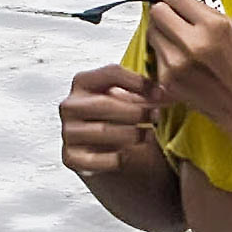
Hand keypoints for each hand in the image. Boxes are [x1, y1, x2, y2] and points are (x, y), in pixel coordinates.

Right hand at [58, 64, 167, 179]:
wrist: (109, 156)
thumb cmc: (120, 121)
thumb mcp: (129, 100)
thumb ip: (143, 92)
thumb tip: (163, 93)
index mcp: (83, 82)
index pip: (111, 73)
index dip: (139, 82)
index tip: (159, 93)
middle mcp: (71, 105)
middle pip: (105, 103)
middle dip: (137, 111)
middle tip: (156, 116)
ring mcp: (68, 132)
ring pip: (103, 131)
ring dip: (131, 134)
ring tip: (148, 135)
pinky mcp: (71, 158)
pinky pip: (96, 158)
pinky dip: (117, 158)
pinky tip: (129, 155)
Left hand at [140, 0, 231, 142]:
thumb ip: (202, 11)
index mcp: (212, 26)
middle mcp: (192, 44)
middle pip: (157, 13)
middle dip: (163, 12)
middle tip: (172, 18)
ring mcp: (176, 64)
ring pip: (152, 33)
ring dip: (163, 33)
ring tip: (180, 41)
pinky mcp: (167, 80)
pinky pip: (156, 55)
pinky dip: (165, 54)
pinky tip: (182, 61)